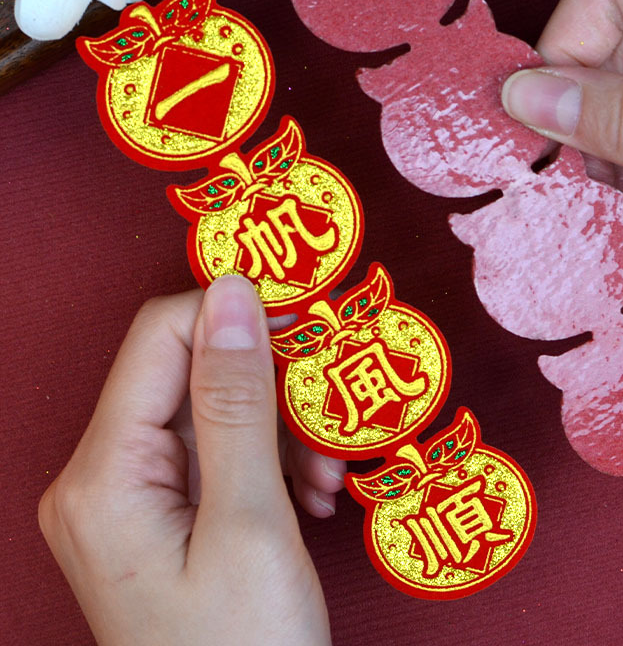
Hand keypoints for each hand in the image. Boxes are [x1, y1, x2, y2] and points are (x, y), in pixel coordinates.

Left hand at [38, 276, 338, 645]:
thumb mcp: (250, 523)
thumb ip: (237, 401)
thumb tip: (234, 293)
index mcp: (105, 475)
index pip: (162, 336)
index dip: (235, 317)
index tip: (308, 326)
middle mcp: (101, 479)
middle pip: (190, 375)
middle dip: (269, 388)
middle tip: (329, 415)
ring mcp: (129, 500)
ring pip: (212, 413)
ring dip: (279, 431)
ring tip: (324, 476)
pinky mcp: (160, 516)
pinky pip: (215, 456)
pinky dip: (268, 463)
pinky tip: (307, 493)